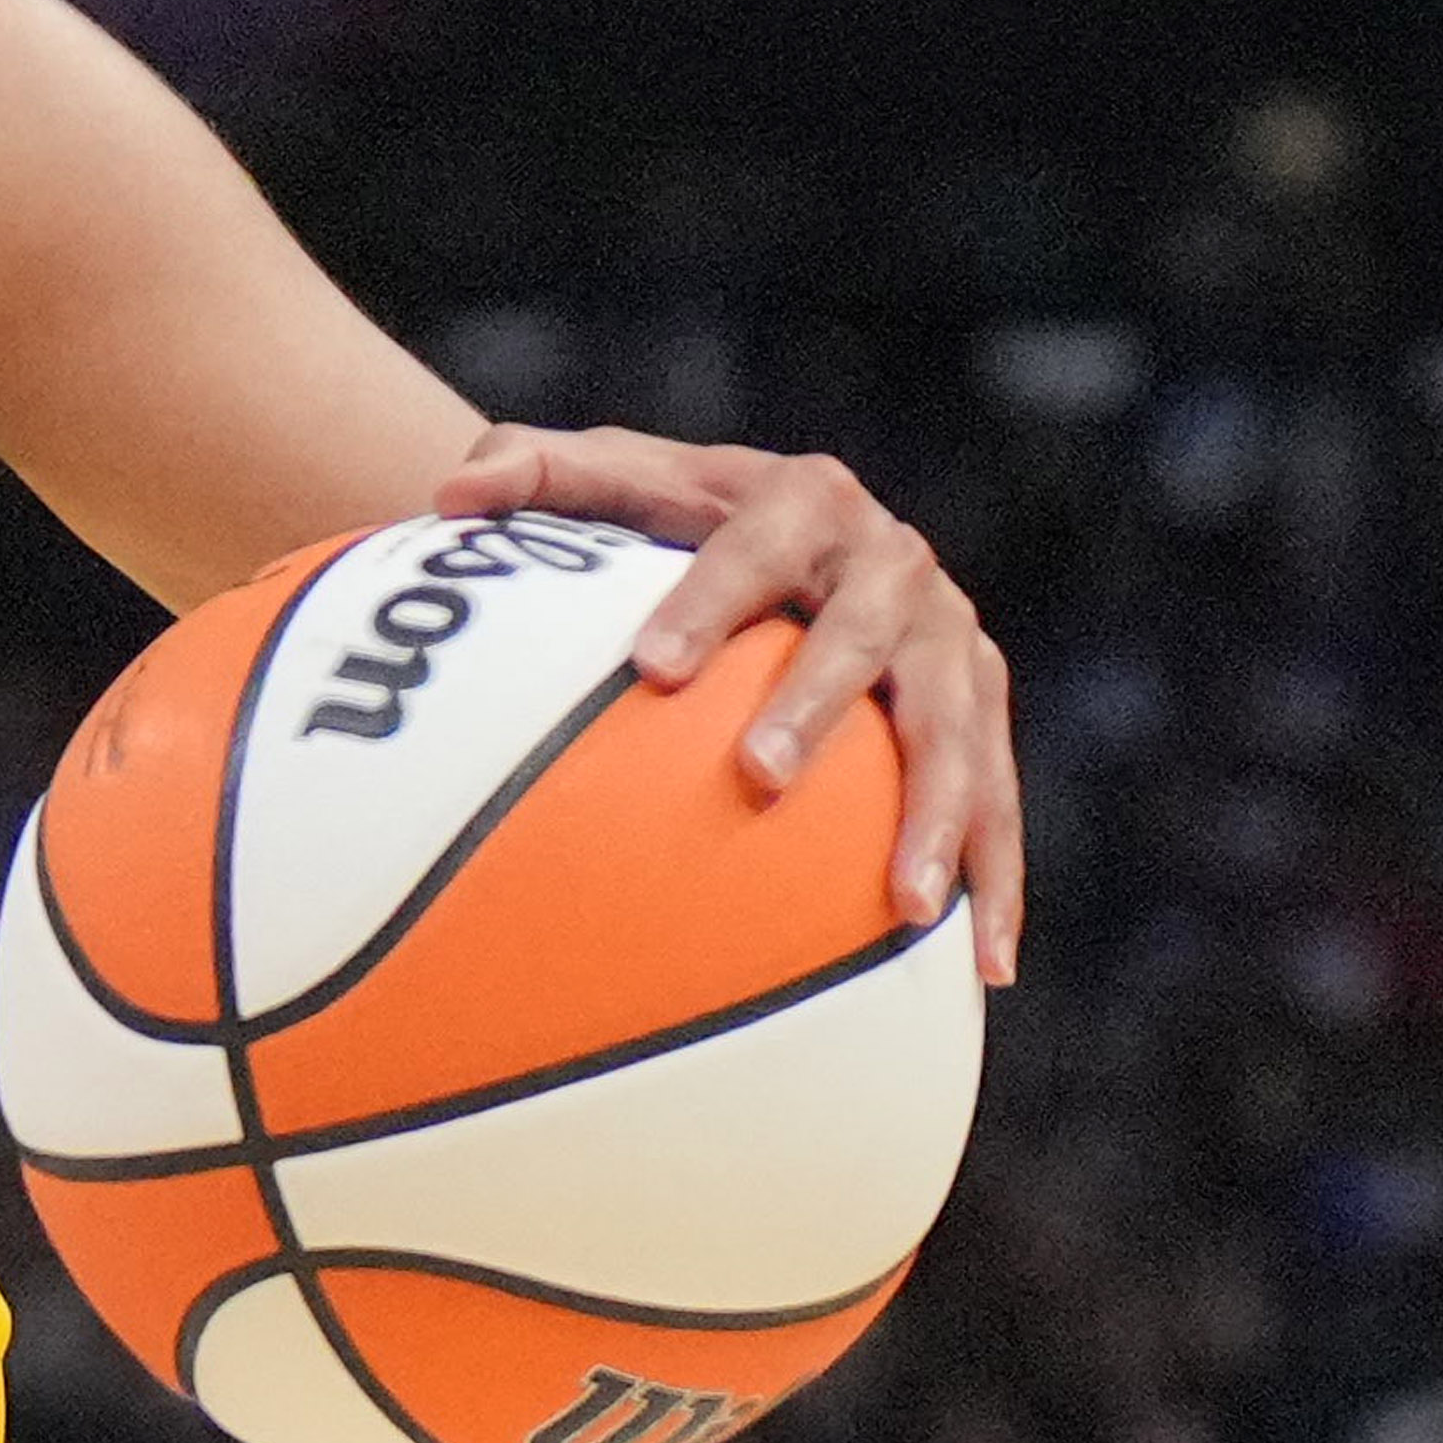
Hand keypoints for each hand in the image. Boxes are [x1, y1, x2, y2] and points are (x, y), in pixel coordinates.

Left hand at [433, 425, 1021, 983]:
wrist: (787, 532)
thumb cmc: (676, 520)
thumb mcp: (608, 483)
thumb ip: (528, 475)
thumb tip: (444, 500)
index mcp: (803, 499)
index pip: (751, 548)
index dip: (706, 602)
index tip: (650, 669)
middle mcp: (891, 562)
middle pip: (861, 635)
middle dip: (817, 704)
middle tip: (759, 778)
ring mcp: (948, 637)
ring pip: (955, 727)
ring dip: (940, 815)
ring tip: (905, 906)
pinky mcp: (979, 704)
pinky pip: (998, 797)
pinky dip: (996, 878)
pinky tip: (985, 967)